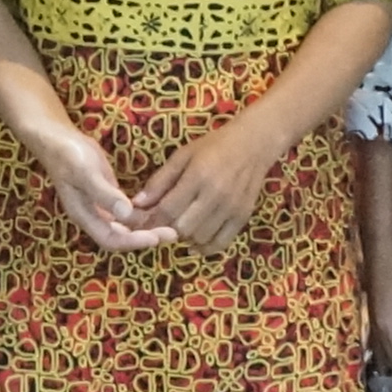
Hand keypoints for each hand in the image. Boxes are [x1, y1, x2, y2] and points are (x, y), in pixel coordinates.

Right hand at [21, 118, 172, 255]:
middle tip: (173, 233)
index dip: (133, 243)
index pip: (111, 239)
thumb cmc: (68, 155)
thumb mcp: (86, 173)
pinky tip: (159, 208)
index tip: (156, 239)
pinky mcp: (109, 194)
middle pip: (122, 236)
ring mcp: (101, 205)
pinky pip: (127, 210)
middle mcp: (94, 216)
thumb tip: (126, 214)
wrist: (57, 137)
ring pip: (126, 224)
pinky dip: (142, 212)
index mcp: (84, 216)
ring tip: (171, 223)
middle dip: (146, 237)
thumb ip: (104, 194)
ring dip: (147, 226)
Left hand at [130, 115, 288, 252]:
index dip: (150, 220)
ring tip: (181, 226)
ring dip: (185, 237)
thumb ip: (160, 180)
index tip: (140, 224)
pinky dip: (206, 248)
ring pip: (200, 237)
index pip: (168, 209)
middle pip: (183, 227)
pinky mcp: (243, 217)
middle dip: (167, 228)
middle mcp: (216, 195)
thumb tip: (138, 204)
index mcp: (198, 176)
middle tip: (161, 223)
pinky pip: (221, 243)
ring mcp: (232, 208)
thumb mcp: (182, 155)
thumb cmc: (214, 146)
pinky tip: (196, 242)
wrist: (254, 143)